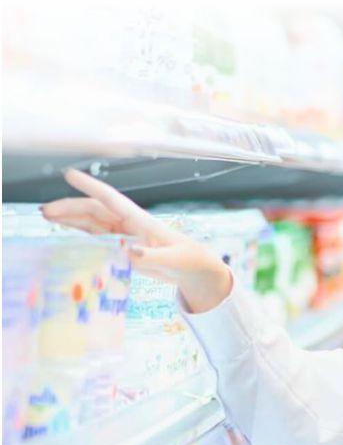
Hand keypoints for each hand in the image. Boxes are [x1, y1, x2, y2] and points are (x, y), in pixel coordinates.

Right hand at [40, 168, 231, 312]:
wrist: (196, 270)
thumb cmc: (189, 260)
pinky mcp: (123, 247)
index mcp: (141, 221)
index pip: (111, 200)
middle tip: (45, 211)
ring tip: (46, 217)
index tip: (70, 174)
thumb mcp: (174, 260)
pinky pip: (96, 237)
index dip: (90, 187)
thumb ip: (152, 257)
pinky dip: (79, 233)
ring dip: (70, 219)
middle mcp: (129, 224)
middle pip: (94, 211)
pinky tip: (64, 232)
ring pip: (91, 223)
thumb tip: (129, 251)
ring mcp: (124, 235)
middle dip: (69, 209)